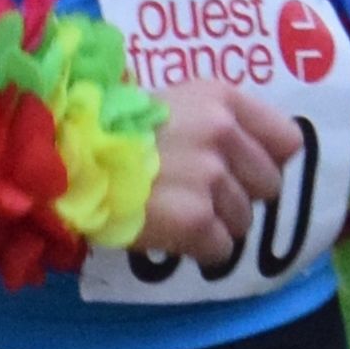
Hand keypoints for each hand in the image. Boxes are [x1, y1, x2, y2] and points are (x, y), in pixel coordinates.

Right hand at [129, 75, 307, 268]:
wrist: (62, 158)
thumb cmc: (111, 129)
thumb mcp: (170, 104)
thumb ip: (214, 122)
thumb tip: (250, 156)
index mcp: (221, 99)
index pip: (288, 140)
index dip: (265, 159)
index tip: (240, 168)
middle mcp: (222, 134)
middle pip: (269, 186)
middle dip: (239, 195)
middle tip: (196, 192)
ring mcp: (210, 178)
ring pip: (244, 221)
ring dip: (214, 223)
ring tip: (172, 209)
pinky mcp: (195, 221)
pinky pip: (220, 249)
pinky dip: (197, 249)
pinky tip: (167, 231)